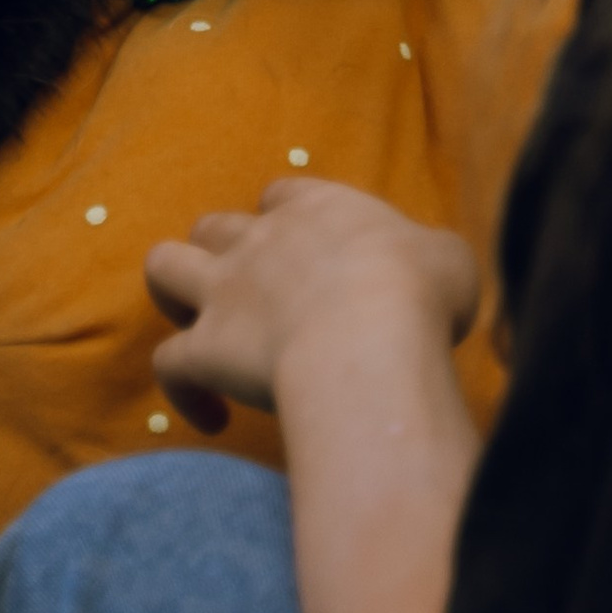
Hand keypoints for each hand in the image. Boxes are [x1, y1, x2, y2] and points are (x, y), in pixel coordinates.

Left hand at [146, 182, 477, 429]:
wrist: (368, 339)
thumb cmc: (417, 294)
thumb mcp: (447, 260)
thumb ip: (430, 255)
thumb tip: (430, 268)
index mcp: (318, 209)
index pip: (284, 194)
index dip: (286, 219)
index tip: (306, 252)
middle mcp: (259, 240)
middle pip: (214, 225)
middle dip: (221, 253)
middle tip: (252, 296)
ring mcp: (223, 291)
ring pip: (164, 266)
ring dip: (172, 294)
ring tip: (196, 327)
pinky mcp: (204, 347)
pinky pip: (168, 364)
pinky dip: (182, 390)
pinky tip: (213, 418)